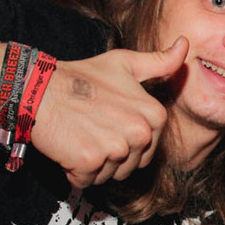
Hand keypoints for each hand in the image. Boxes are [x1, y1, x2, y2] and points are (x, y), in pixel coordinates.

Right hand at [31, 37, 187, 187]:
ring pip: (109, 175)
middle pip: (130, 165)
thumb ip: (160, 62)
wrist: (39, 88)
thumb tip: (185, 43)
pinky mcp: (90, 162)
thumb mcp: (126, 64)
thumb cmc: (82, 77)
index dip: (124, 139)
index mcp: (154, 115)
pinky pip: (86, 181)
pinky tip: (68, 147)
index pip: (147, 149)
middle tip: (91, 129)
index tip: (107, 122)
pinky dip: (75, 171)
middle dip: (110, 155)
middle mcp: (140, 133)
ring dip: (93, 164)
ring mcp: (116, 149)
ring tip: (80, 137)